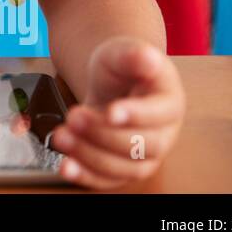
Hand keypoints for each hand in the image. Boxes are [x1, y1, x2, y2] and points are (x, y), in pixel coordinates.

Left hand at [50, 36, 185, 188]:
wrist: (112, 82)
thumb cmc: (122, 67)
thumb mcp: (123, 50)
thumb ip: (133, 54)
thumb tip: (147, 58)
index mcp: (169, 102)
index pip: (158, 114)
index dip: (135, 115)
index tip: (111, 111)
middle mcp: (163, 134)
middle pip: (141, 147)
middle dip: (104, 135)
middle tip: (74, 116)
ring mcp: (144, 155)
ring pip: (124, 168)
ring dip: (90, 156)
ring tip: (62, 136)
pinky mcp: (122, 168)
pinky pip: (108, 181)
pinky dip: (86, 177)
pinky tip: (66, 166)